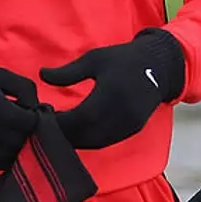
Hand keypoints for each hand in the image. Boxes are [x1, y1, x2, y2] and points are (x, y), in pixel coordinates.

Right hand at [0, 60, 39, 171]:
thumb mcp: (0, 76)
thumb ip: (25, 88)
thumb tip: (38, 108)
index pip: (27, 122)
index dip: (35, 119)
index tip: (31, 115)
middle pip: (18, 141)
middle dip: (27, 136)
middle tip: (25, 130)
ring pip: (5, 157)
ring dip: (15, 151)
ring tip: (15, 139)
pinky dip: (1, 160)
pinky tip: (2, 149)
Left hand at [40, 29, 184, 148]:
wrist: (158, 66)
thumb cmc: (123, 60)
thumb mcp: (94, 59)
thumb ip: (68, 72)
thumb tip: (42, 75)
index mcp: (110, 95)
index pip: (79, 118)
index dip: (59, 122)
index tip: (43, 116)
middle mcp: (121, 114)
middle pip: (86, 135)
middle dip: (64, 133)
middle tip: (45, 126)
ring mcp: (129, 125)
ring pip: (95, 142)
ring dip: (76, 140)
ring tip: (59, 129)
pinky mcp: (133, 130)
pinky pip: (106, 141)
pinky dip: (90, 140)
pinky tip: (77, 131)